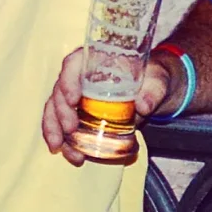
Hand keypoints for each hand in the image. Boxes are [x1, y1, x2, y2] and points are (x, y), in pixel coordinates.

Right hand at [42, 46, 171, 165]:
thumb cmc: (152, 79)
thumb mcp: (157, 82)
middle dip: (61, 111)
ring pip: (54, 108)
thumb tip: (143, 106)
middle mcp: (80, 76)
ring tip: (59, 146)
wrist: (152, 92)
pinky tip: (63, 150)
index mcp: (95, 61)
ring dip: (53, 127)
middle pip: (60, 89)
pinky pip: (60, 124)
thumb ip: (153, 92)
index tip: (73, 99)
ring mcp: (76, 96)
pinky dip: (60, 138)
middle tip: (71, 129)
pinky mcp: (78, 114)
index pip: (73, 64)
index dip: (68, 80)